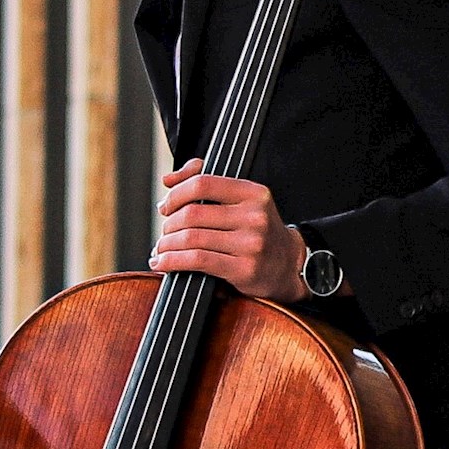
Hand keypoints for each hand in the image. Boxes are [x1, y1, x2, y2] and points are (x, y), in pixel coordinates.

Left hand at [153, 160, 305, 300]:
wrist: (287, 265)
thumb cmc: (256, 232)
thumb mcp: (241, 200)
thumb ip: (206, 183)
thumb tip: (169, 179)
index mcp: (253, 193)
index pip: (203, 183)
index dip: (176, 194)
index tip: (166, 206)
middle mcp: (255, 216)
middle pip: (192, 214)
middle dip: (168, 225)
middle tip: (164, 233)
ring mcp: (251, 243)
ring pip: (191, 238)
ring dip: (166, 245)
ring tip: (161, 249)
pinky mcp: (244, 269)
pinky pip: (197, 261)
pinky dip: (172, 262)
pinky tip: (163, 263)